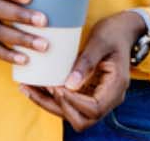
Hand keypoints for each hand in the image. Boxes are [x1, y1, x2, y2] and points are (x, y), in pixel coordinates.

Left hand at [20, 10, 142, 130]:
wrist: (121, 30)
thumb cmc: (112, 32)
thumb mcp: (100, 41)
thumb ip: (87, 62)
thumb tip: (70, 85)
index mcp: (116, 86)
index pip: (95, 109)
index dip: (74, 102)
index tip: (57, 86)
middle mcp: (109, 98)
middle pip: (83, 119)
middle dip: (58, 107)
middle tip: (39, 87)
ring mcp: (98, 98)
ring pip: (73, 115)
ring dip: (50, 104)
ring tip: (27, 88)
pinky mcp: (87, 94)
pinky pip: (69, 104)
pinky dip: (51, 99)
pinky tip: (34, 86)